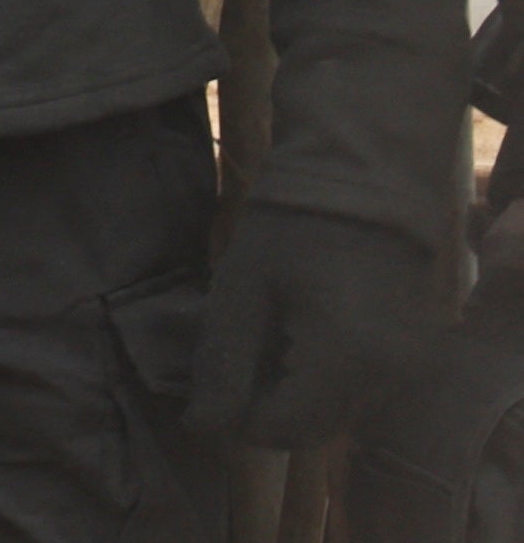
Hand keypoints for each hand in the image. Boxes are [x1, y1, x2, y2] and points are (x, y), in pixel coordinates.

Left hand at [190, 199, 447, 446]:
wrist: (363, 186)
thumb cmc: (291, 229)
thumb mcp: (241, 288)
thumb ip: (223, 363)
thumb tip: (203, 431)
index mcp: (345, 357)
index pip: (283, 429)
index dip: (241, 415)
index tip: (221, 373)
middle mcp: (389, 375)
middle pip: (312, 429)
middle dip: (267, 405)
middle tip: (243, 349)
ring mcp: (409, 370)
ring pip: (337, 417)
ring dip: (296, 395)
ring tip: (274, 332)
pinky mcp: (415, 361)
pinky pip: (361, 394)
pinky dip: (326, 381)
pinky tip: (305, 333)